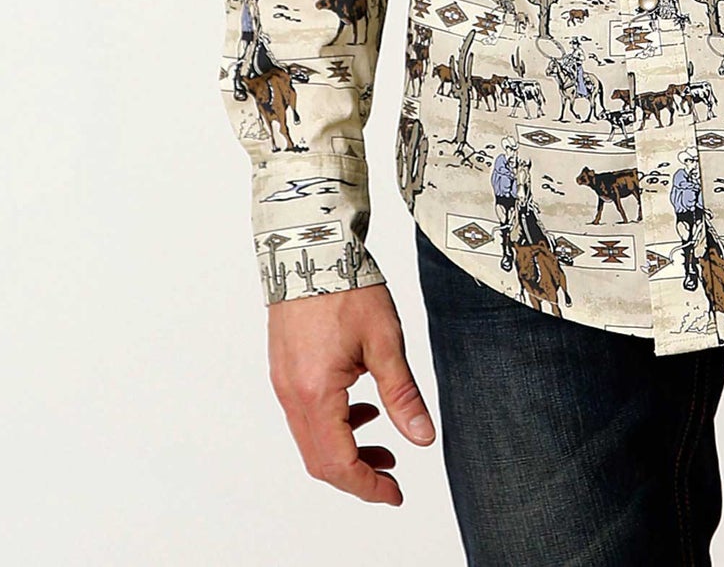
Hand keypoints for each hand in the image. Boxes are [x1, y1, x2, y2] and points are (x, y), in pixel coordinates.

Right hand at [268, 283, 435, 505]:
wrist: (312, 247)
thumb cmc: (347, 287)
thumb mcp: (385, 342)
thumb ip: (402, 395)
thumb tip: (422, 438)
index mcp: (316, 393)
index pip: (338, 464)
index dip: (368, 487)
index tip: (394, 494)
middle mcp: (291, 395)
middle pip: (320, 461)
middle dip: (357, 475)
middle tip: (392, 478)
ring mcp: (283, 383)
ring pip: (310, 440)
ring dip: (345, 452)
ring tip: (383, 444)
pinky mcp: (284, 369)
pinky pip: (305, 416)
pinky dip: (333, 426)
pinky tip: (360, 408)